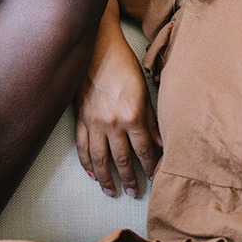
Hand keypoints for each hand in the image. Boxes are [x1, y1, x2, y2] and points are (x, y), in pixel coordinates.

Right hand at [74, 34, 160, 197]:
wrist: (97, 47)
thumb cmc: (123, 64)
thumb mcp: (144, 91)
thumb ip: (151, 121)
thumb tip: (160, 144)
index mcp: (132, 116)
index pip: (143, 151)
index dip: (149, 168)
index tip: (152, 179)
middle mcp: (112, 123)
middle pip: (122, 159)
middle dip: (129, 179)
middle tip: (133, 193)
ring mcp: (94, 121)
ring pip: (100, 158)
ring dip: (106, 178)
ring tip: (111, 191)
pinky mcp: (80, 117)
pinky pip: (82, 146)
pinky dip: (86, 162)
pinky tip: (91, 173)